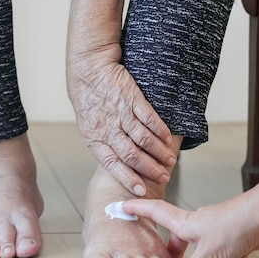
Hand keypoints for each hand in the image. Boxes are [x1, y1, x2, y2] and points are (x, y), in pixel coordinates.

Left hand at [67, 60, 176, 195]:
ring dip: (158, 152)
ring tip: (169, 161)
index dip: (127, 178)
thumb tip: (119, 164)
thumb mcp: (88, 125)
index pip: (111, 163)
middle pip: (131, 154)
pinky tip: (168, 139)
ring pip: (142, 138)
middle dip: (149, 169)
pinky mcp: (131, 97)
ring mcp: (120, 112)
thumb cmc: (88, 98)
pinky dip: (160, 130)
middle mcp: (107, 127)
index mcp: (93, 137)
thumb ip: (103, 143)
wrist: (89, 67)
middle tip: (163, 178)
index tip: (140, 190)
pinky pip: (148, 118)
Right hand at [122, 197, 258, 257]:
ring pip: (206, 251)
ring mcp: (220, 232)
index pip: (156, 213)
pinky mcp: (239, 239)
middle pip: (181, 239)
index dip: (138, 210)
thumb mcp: (206, 257)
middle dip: (175, 255)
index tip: (123, 206)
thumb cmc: (237, 225)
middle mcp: (202, 226)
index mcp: (187, 224)